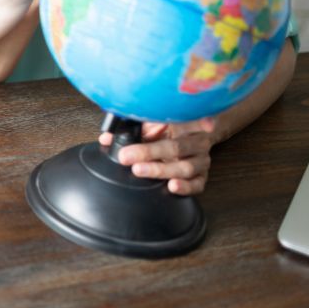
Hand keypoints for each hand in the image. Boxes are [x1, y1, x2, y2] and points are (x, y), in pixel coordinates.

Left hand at [99, 118, 216, 194]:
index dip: (197, 120)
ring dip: (160, 170)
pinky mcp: (202, 177)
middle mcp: (197, 142)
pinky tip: (172, 186)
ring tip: (141, 170)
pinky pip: (197, 184)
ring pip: (185, 167)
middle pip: (176, 147)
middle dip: (149, 152)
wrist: (192, 140)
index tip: (200, 122)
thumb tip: (106, 138)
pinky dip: (185, 187)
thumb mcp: (153, 124)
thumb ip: (133, 128)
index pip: (188, 120)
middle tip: (127, 156)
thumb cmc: (169, 130)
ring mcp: (202, 161)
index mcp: (187, 124)